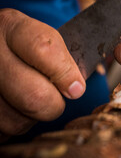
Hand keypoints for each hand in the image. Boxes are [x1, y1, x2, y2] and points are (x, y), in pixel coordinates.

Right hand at [0, 9, 85, 138]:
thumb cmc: (24, 45)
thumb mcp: (42, 36)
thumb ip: (61, 57)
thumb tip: (75, 89)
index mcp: (10, 26)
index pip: (43, 50)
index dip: (65, 75)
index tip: (77, 88)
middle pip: (33, 96)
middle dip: (54, 104)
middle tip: (56, 99)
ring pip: (17, 120)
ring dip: (32, 117)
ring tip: (30, 98)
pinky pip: (4, 131)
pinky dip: (14, 124)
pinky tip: (13, 106)